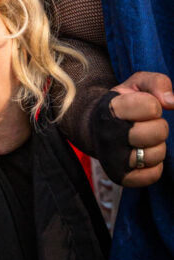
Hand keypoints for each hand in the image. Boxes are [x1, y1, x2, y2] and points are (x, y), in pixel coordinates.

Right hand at [111, 71, 171, 187]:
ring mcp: (112, 158)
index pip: (152, 107)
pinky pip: (154, 174)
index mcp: (110, 108)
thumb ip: (157, 82)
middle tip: (144, 124)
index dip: (153, 105)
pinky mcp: (119, 177)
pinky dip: (154, 165)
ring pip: (157, 154)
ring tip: (141, 140)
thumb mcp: (136, 84)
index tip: (141, 106)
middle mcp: (108, 135)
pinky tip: (141, 155)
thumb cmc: (122, 104)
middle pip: (158, 131)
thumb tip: (172, 102)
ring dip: (156, 146)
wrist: (94, 128)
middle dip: (158, 126)